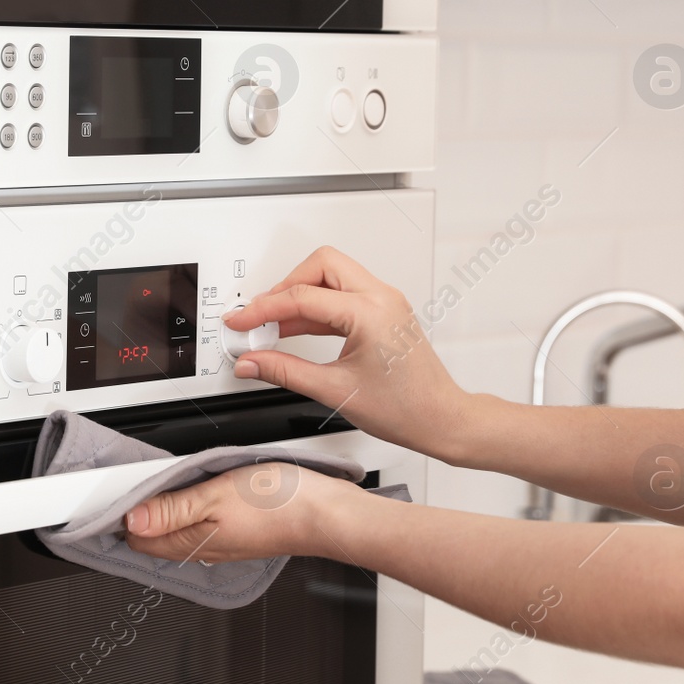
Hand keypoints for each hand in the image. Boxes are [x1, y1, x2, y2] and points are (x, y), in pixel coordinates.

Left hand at [123, 462, 361, 563]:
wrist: (328, 515)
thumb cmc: (281, 504)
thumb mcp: (216, 496)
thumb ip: (171, 509)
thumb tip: (132, 521)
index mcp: (191, 542)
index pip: (137, 539)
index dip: (120, 516)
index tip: (111, 495)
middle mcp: (203, 549)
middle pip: (154, 538)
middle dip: (137, 516)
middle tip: (127, 487)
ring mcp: (222, 543)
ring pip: (177, 531)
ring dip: (162, 511)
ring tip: (154, 486)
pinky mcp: (239, 533)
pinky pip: (200, 526)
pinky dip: (188, 511)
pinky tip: (194, 492)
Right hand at [224, 246, 471, 458]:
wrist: (441, 419)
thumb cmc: (407, 408)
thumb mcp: (334, 391)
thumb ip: (284, 372)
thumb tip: (252, 362)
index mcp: (370, 313)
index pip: (302, 296)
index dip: (263, 309)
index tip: (242, 321)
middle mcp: (381, 298)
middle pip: (319, 265)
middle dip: (284, 286)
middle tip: (261, 314)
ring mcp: (384, 302)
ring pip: (332, 274)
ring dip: (300, 293)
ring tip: (274, 325)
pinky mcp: (383, 311)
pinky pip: (342, 294)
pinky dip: (316, 306)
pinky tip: (296, 329)